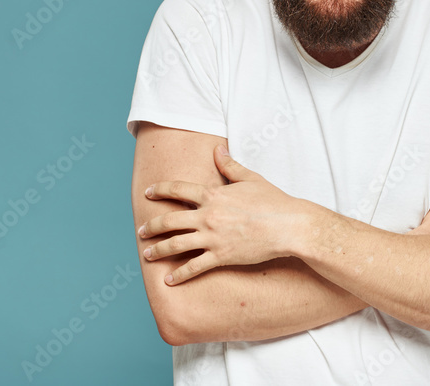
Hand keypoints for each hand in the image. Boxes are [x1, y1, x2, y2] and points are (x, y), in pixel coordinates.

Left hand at [139, 144, 304, 284]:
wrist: (288, 226)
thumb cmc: (272, 201)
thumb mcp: (250, 178)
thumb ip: (229, 165)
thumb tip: (218, 149)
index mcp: (213, 195)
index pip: (178, 190)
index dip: (160, 190)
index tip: (148, 193)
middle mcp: (208, 216)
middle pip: (169, 220)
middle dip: (151, 226)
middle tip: (141, 231)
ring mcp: (213, 238)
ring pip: (176, 245)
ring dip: (158, 251)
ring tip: (147, 255)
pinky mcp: (221, 257)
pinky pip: (194, 267)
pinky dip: (180, 274)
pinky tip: (169, 280)